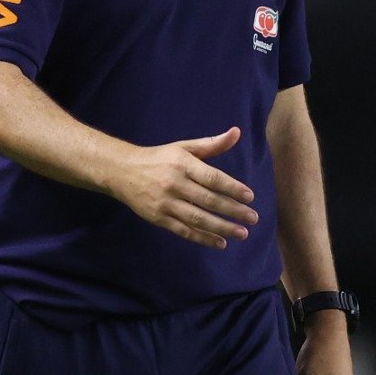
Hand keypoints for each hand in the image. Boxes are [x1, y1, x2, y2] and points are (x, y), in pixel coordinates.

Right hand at [107, 127, 258, 248]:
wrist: (123, 171)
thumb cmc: (160, 158)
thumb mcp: (184, 147)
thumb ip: (211, 144)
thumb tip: (236, 132)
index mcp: (183, 164)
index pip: (212, 178)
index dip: (232, 188)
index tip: (250, 197)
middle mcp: (175, 184)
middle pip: (208, 200)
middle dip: (233, 210)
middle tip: (253, 218)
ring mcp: (166, 203)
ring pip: (198, 218)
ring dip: (222, 227)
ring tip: (242, 233)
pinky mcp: (159, 218)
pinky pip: (184, 230)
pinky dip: (203, 238)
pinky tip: (220, 242)